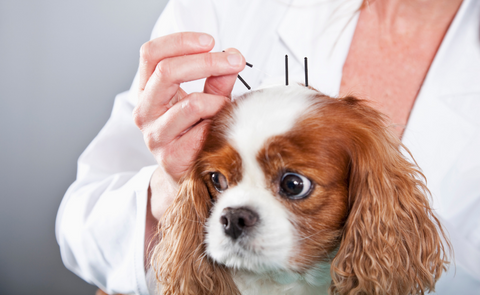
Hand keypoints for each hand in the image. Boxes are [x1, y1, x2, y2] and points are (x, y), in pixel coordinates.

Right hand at [133, 32, 244, 221]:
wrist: (185, 173)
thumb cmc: (193, 131)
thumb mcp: (203, 98)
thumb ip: (216, 79)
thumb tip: (233, 56)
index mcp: (147, 90)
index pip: (151, 54)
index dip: (180, 41)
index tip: (209, 41)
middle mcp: (144, 111)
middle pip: (166, 71)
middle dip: (207, 62)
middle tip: (234, 61)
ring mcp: (154, 135)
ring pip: (191, 103)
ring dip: (218, 101)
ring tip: (227, 107)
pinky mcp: (170, 156)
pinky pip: (202, 131)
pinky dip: (219, 124)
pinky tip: (223, 128)